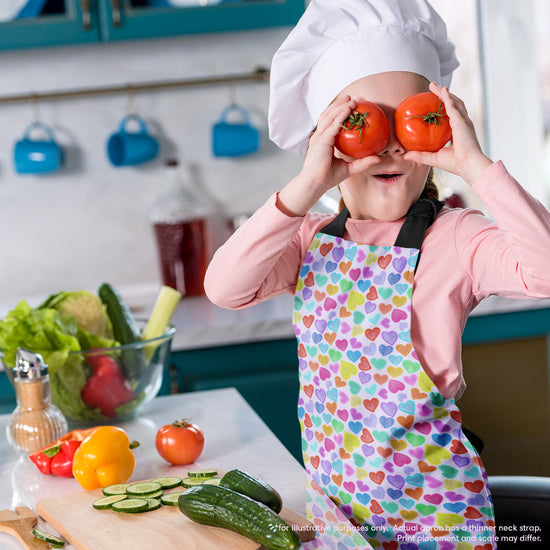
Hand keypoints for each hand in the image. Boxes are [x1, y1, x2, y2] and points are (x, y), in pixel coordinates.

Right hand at [278, 96, 380, 215]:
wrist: (315, 184)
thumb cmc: (328, 178)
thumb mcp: (349, 168)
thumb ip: (362, 162)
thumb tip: (378, 158)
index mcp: (322, 141)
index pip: (330, 123)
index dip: (339, 113)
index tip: (351, 107)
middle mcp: (319, 137)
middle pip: (328, 115)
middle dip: (339, 105)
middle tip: (352, 98)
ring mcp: (319, 137)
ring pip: (329, 116)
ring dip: (340, 106)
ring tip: (351, 100)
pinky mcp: (321, 140)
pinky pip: (333, 125)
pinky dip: (341, 115)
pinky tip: (349, 109)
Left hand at [404, 82, 491, 184]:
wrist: (467, 165)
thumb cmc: (454, 164)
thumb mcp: (433, 158)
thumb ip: (419, 155)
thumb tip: (405, 155)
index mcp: (457, 132)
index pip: (450, 117)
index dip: (444, 109)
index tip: (434, 105)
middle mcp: (461, 124)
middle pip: (452, 105)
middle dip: (443, 96)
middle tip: (433, 88)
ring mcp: (463, 121)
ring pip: (453, 102)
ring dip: (444, 93)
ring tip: (435, 86)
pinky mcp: (461, 121)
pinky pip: (453, 105)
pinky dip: (448, 97)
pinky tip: (442, 90)